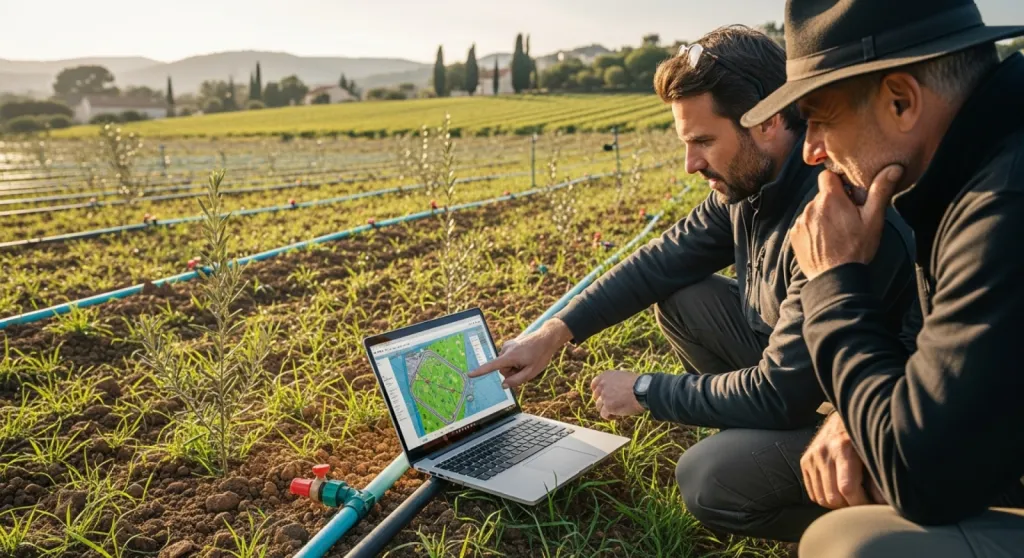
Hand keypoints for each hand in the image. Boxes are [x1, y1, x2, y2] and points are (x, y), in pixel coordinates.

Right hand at [467, 319, 572, 388]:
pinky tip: (525, 357)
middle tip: (526, 367)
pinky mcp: (509, 345)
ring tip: (527, 360)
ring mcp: (507, 346)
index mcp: (509, 356)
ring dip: (514, 366)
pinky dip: (515, 361)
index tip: (470, 374)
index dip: (480, 371)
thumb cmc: (540, 355)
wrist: (546, 338)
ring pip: (506, 364)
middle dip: (512, 372)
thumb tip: (503, 385)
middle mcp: (505, 349)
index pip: (492, 366)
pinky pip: (508, 358)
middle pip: (502, 369)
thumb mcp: (531, 372)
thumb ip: (516, 380)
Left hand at [590, 370, 643, 419]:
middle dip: (603, 402)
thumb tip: (613, 391)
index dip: (598, 393)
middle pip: (596, 397)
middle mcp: (602, 385)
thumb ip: (615, 383)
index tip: (602, 397)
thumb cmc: (639, 384)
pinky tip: (618, 416)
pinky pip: (604, 414)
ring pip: (599, 406)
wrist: (643, 390)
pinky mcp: (608, 406)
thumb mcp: (624, 377)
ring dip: (607, 410)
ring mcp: (604, 396)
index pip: (594, 385)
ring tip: (617, 412)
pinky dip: (610, 417)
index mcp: (606, 375)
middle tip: (612, 406)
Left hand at [791, 164, 903, 279]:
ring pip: (813, 211)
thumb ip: (880, 191)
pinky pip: (804, 225)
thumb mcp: (873, 220)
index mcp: (830, 198)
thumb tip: (893, 168)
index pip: (827, 175)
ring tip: (837, 233)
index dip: (838, 182)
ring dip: (823, 217)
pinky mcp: (795, 235)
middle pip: (822, 195)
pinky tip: (825, 242)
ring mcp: (801, 221)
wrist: (835, 278)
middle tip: (847, 218)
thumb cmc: (857, 248)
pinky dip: (813, 230)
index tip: (848, 194)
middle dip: (833, 202)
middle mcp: (811, 206)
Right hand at [800, 412, 880, 508]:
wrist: (844, 417)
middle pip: (833, 497)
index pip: (847, 488)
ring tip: (852, 496)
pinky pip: (814, 493)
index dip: (861, 504)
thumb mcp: (873, 454)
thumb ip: (877, 479)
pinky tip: (839, 489)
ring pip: (822, 498)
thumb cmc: (864, 437)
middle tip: (863, 500)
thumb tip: (880, 504)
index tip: (872, 505)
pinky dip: (827, 497)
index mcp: (843, 447)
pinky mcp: (805, 461)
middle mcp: (823, 451)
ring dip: (838, 504)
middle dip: (850, 506)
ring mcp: (812, 456)